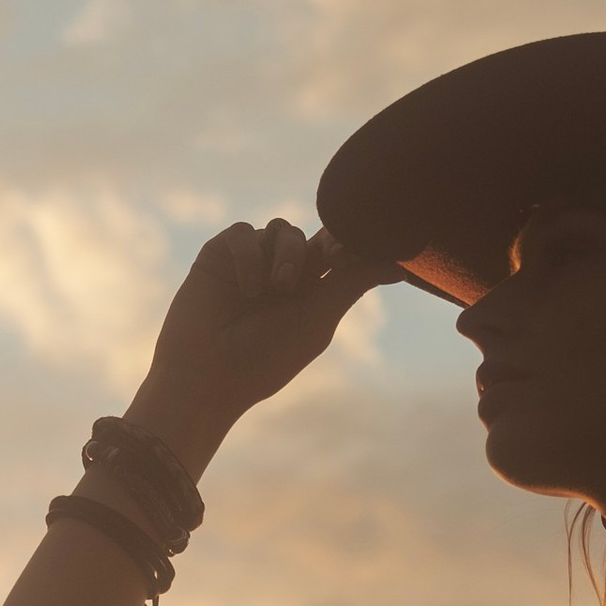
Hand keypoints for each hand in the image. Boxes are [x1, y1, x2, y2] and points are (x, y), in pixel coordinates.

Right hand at [133, 219, 385, 471]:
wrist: (206, 376)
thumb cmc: (266, 358)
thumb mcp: (318, 319)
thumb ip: (353, 283)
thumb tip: (400, 265)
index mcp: (312, 293)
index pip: (339, 254)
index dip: (349, 247)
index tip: (348, 260)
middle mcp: (283, 275)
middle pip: (314, 236)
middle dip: (323, 245)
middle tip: (329, 259)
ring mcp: (251, 263)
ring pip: (281, 229)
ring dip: (286, 253)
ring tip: (276, 288)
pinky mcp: (219, 255)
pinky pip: (244, 233)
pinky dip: (249, 256)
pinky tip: (246, 289)